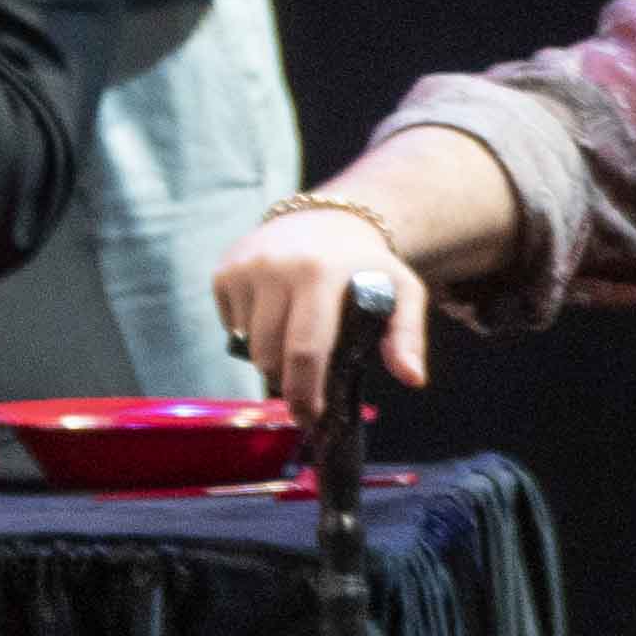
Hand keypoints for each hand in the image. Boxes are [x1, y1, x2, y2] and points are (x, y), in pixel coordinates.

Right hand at [212, 193, 430, 401]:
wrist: (325, 217)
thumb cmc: (365, 265)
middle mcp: (275, 267)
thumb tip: (411, 378)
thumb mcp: (401, 291)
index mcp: (320, 274)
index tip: (311, 418)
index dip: (306, 392)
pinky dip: (249, 335)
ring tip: (292, 350)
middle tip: (304, 390)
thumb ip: (407, 334)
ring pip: (247, 344)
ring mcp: (244, 267)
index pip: (305, 348)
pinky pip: (230, 325)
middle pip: (269, 354)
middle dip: (285, 383)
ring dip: (268, 359)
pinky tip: (272, 320)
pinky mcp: (224, 270)